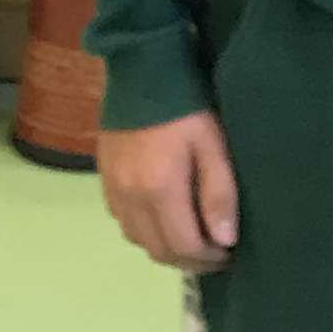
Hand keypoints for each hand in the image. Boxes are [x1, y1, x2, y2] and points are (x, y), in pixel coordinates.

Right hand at [98, 108, 240, 271]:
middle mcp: (130, 198)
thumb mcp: (214, 146)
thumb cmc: (187, 108)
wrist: (142, 71)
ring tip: (189, 236)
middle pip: (158, 251)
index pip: (183, 246)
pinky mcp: (104, 180)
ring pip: (137, 240)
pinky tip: (161, 216)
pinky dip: (144, 230)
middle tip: (213, 252)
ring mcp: (113, 190)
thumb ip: (219, 194)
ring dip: (165, 247)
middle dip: (188, 260)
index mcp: (160, 190)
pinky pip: (123, 221)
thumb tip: (223, 240)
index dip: (209, 259)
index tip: (228, 253)